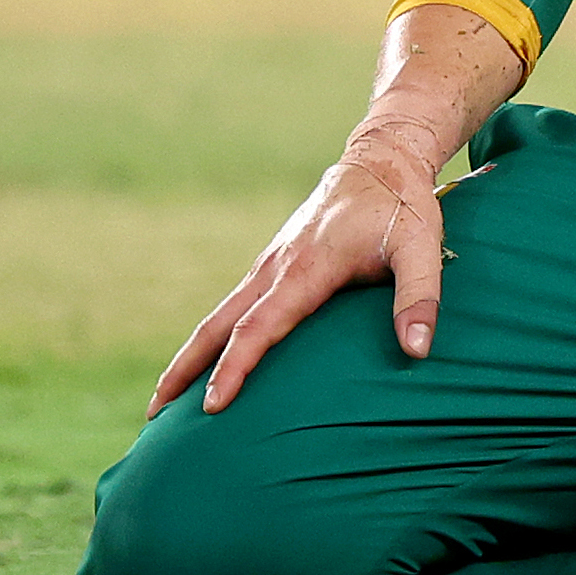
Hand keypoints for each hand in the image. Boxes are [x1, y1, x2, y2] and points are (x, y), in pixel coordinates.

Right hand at [150, 123, 447, 415]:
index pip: (259, 326)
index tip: (211, 405)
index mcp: (307, 268)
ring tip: (166, 400)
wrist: (382, 158)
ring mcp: (271, 263)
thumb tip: (417, 351)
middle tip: (152, 416)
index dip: (234, 367)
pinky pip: (236, 304)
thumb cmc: (403, 205)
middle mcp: (277, 266)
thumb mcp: (423, 247)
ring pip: (220, 314)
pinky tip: (208, 359)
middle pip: (218, 324)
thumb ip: (419, 298)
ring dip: (190, 354)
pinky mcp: (274, 262)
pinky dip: (214, 335)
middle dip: (183, 369)